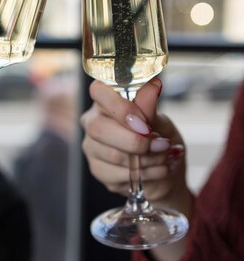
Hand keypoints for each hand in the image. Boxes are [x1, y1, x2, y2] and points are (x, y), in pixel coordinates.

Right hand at [80, 78, 192, 219]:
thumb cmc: (161, 139)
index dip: (120, 108)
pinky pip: (118, 174)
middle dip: (135, 140)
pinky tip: (159, 170)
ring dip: (147, 159)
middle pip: (98, 128)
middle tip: (161, 145)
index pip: (98, 91)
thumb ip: (150, 108)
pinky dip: (146, 174)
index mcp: (106, 102)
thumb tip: (152, 86)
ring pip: (112, 154)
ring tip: (166, 157)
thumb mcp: (161, 122)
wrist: (167, 171)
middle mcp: (92, 122)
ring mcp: (92, 147)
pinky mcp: (98, 170)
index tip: (145, 124)